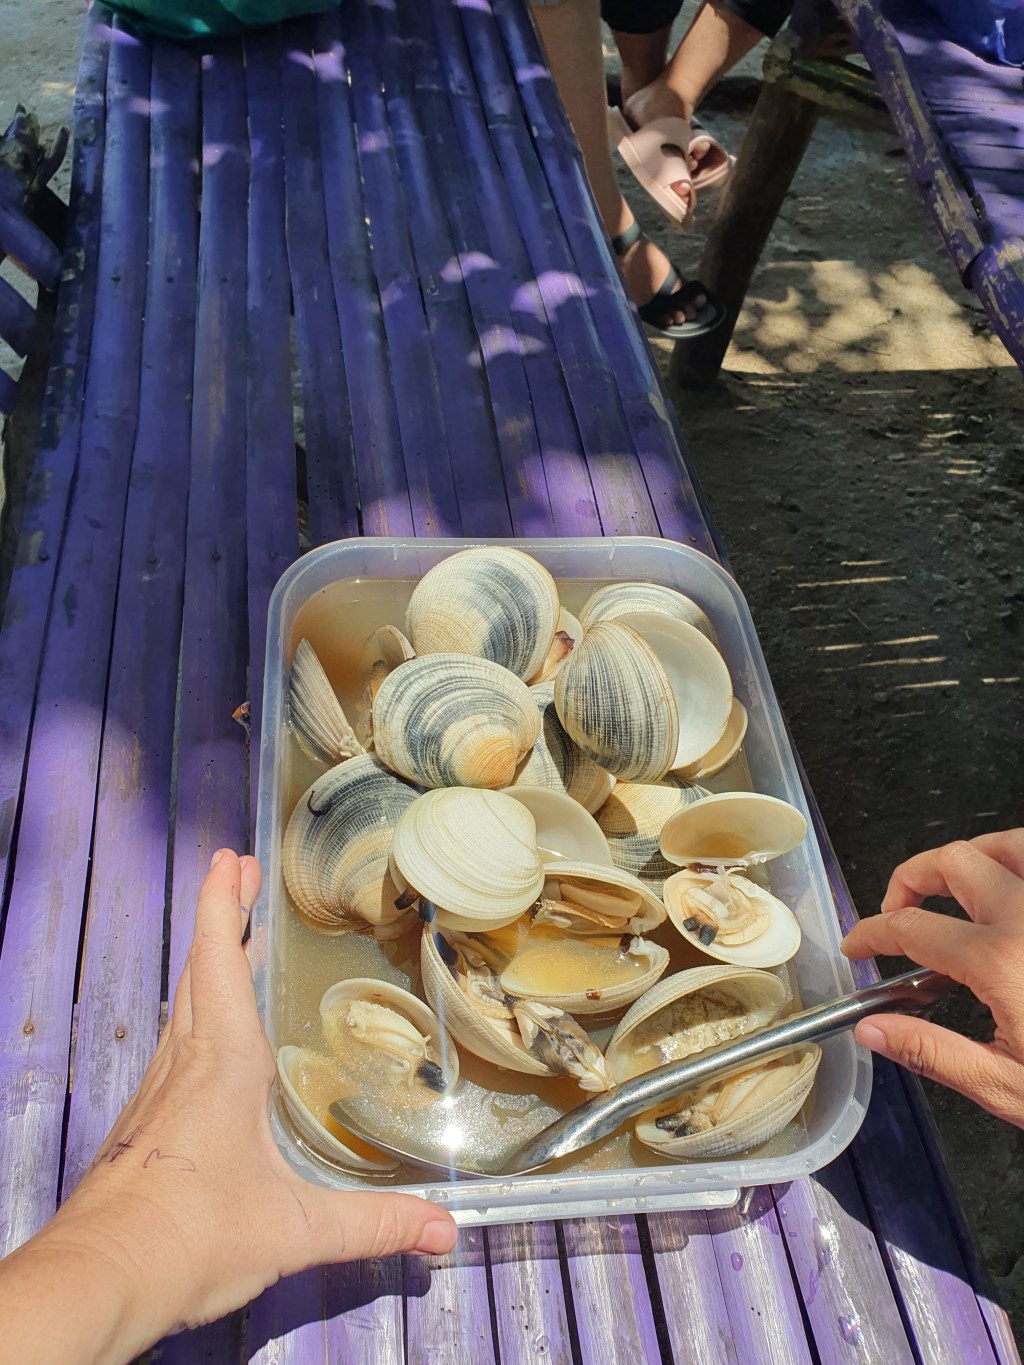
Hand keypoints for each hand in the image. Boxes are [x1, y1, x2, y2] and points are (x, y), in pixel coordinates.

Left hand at [0, 851, 455, 1364]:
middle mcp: (183, 1067)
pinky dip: (193, 1012)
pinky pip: (172, 1045)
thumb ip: (373, 1223)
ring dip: (205, 961)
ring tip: (229, 938)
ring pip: (181, 1006)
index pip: (218, 964)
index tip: (230, 860)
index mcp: (220, 1066)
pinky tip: (206, 1037)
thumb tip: (443, 1228)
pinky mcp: (144, 1125)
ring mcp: (156, 1094)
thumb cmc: (184, 1240)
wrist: (97, 1279)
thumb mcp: (293, 1231)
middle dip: (219, 916)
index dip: (223, 907)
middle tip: (236, 872)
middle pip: (198, 970)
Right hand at [841, 830, 1023, 1126]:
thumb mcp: (1009, 1087)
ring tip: (956, 890)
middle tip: (899, 913)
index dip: (872, 932)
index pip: (910, 927)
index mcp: (1000, 960)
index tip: (861, 944)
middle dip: (910, 879)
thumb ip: (934, 1052)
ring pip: (1006, 843)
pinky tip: (1012, 893)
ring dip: (970, 859)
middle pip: (950, 862)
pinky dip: (1018, 863)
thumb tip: (873, 1030)